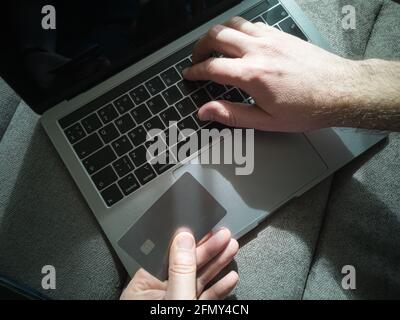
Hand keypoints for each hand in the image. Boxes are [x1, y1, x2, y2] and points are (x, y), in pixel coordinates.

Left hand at [120, 228, 238, 299]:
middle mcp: (159, 294)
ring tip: (231, 247)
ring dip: (217, 264)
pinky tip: (230, 277)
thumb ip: (180, 269)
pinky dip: (219, 287)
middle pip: (186, 264)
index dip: (184, 238)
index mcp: (143, 288)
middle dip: (208, 249)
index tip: (199, 225)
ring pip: (198, 278)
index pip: (164, 255)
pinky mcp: (191, 309)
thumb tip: (184, 238)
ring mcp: (175, 301)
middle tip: (224, 234)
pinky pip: (205, 295)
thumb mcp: (175, 296)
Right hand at [183, 16, 357, 131]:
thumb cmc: (307, 108)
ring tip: (213, 46)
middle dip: (200, 47)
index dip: (194, 71)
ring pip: (232, 24)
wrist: (341, 91)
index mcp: (252, 75)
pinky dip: (238, 29)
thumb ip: (232, 115)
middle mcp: (259, 51)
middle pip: (216, 36)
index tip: (188, 74)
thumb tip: (206, 111)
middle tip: (196, 59)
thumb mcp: (266, 121)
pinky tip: (240, 41)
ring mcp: (271, 39)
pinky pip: (252, 23)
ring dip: (217, 34)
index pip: (211, 67)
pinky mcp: (281, 35)